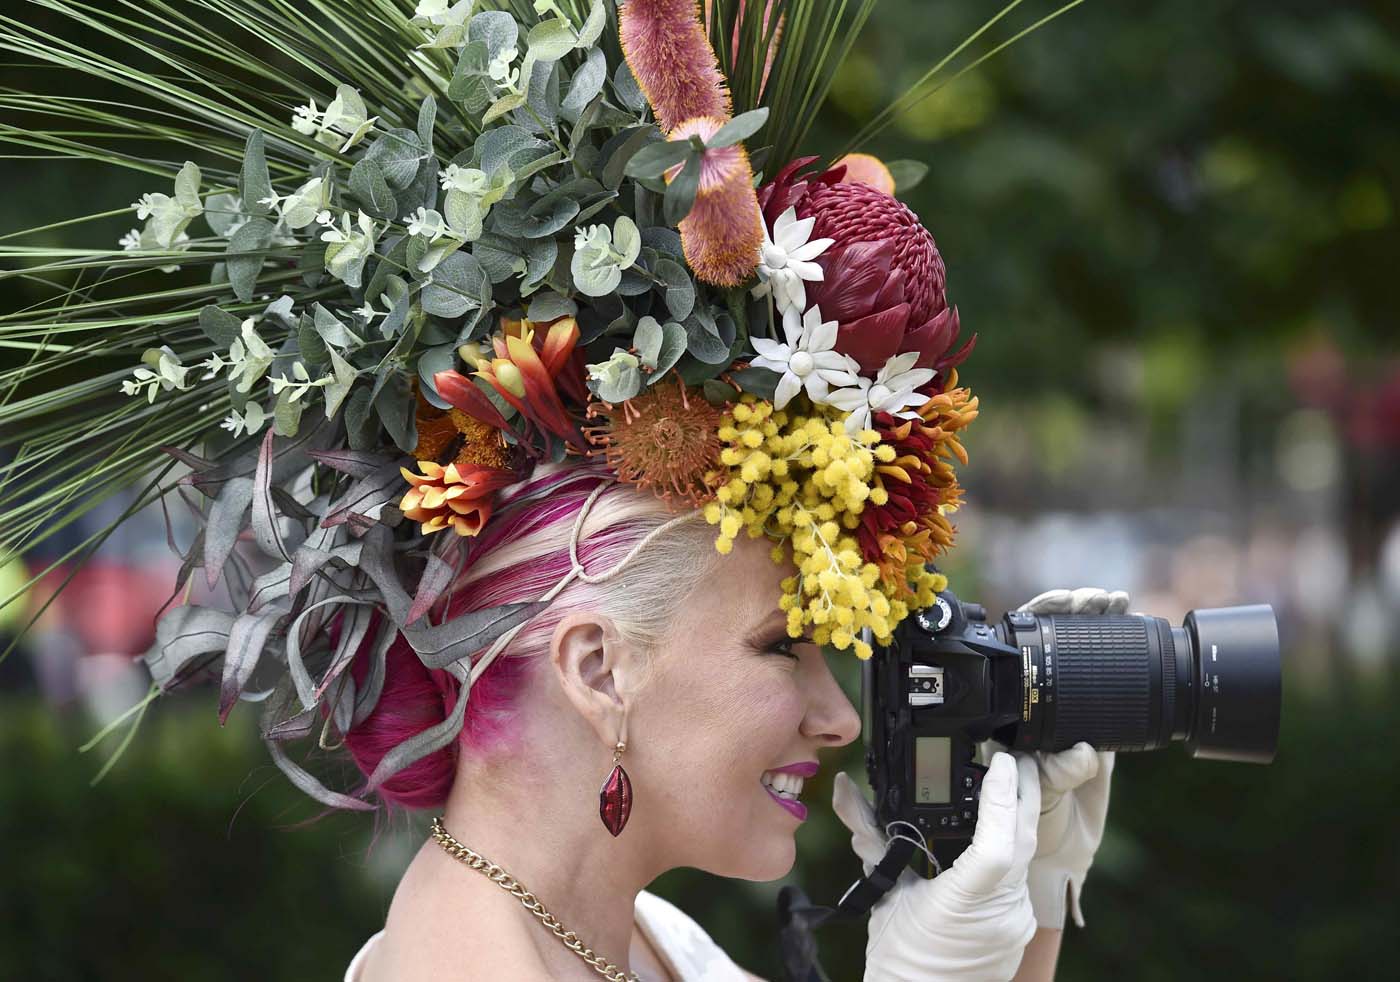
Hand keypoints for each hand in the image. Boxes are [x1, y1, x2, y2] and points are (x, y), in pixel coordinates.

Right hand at [832, 753, 1038, 981]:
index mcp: (961, 903)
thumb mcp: (883, 893)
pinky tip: (1004, 823)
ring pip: (1027, 857)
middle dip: (1026, 793)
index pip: (996, 845)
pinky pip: (1022, 875)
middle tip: (1021, 758)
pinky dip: (1014, 844)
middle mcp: (997, 913)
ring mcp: (1015, 921)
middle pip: (1024, 842)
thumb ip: (869, 837)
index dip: (1002, 799)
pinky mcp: (1020, 925)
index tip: (1002, 764)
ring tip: (1014, 781)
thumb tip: (844, 790)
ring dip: (1021, 817)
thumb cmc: (900, 955)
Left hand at [995, 585, 1124, 928]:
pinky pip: (1112, 691)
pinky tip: (1135, 630)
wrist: (1049, 864)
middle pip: (1047, 645)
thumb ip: (1051, 779)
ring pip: (1080, 658)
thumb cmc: (1013, 835)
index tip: (1054, 603)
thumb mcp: (1023, 804)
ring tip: (1116, 601)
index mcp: (1003, 717)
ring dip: (1098, 625)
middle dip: (1070, 612)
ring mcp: (1066, 717)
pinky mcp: (1101, 733)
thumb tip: (1083, 753)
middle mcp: (1032, 709)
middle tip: (1094, 597)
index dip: (1031, 622)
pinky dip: (1125, 660)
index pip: (1011, 655)